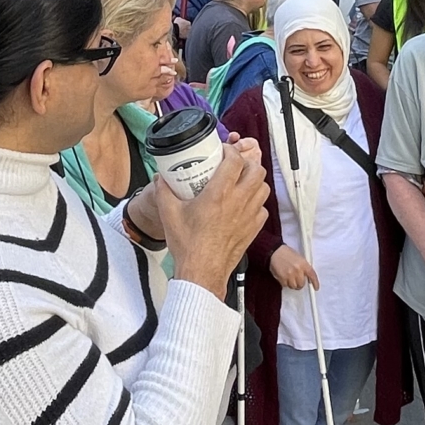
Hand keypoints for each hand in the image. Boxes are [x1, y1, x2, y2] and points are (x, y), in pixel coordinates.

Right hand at [142, 138, 268, 297]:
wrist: (202, 273)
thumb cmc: (188, 245)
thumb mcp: (169, 214)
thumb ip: (163, 191)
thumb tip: (160, 178)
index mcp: (219, 194)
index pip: (235, 161)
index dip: (230, 152)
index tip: (222, 153)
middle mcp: (238, 201)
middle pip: (256, 170)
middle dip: (246, 163)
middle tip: (233, 166)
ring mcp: (249, 216)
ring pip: (263, 187)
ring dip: (254, 181)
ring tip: (240, 183)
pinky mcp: (254, 229)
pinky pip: (263, 208)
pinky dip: (256, 202)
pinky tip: (243, 205)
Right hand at [269, 246, 316, 290]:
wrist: (275, 251)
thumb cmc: (287, 253)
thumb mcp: (299, 258)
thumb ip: (304, 267)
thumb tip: (307, 277)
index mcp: (304, 264)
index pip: (312, 275)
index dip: (315, 283)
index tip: (316, 288)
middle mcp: (298, 270)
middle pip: (301, 284)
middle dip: (299, 283)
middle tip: (296, 280)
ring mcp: (290, 275)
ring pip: (293, 286)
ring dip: (292, 284)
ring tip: (289, 277)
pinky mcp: (282, 278)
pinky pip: (285, 285)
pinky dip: (285, 283)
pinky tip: (283, 276)